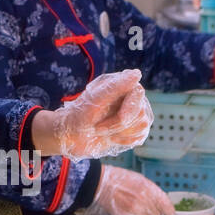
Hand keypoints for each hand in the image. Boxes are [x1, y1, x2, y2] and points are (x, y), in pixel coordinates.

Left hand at [31, 70, 153, 159]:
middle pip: (140, 112)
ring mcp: (136, 113)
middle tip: (97, 128)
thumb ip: (115, 87)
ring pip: (141, 125)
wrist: (72, 137)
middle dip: (117, 125)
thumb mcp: (94, 100)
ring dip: (118, 133)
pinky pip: (140, 137)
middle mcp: (132, 97)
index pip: (138, 93)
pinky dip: (123, 141)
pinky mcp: (136, 129)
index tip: (113, 120)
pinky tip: (111, 137)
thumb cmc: (80, 116)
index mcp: (122, 84)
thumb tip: (137, 74)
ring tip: (102, 131)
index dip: (127, 110)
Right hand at [75, 165, 173, 214]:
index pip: (165, 204)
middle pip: (155, 214)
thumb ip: (152, 191)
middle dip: (151, 211)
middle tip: (142, 204)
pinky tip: (125, 211)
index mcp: (148, 188)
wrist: (100, 183)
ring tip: (131, 207)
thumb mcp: (140, 180)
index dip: (170, 212)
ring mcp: (132, 211)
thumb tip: (163, 204)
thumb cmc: (119, 179)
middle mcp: (142, 200)